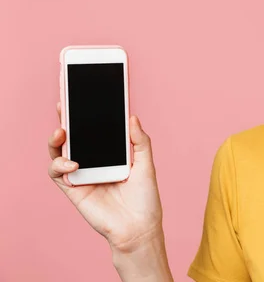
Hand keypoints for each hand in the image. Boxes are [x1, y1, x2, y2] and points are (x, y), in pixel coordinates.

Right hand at [47, 102, 164, 252]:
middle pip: (75, 135)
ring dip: (56, 139)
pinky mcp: (73, 188)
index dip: (88, 113)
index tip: (83, 95)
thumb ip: (140, 141)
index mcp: (111, 152)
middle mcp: (94, 160)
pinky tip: (72, 162)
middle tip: (63, 103)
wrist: (138, 228)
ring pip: (59, 151)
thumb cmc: (145, 198)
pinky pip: (57, 172)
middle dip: (66, 118)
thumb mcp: (146, 164)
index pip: (96, 128)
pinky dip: (60, 164)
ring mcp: (81, 173)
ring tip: (62, 131)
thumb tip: (133, 116)